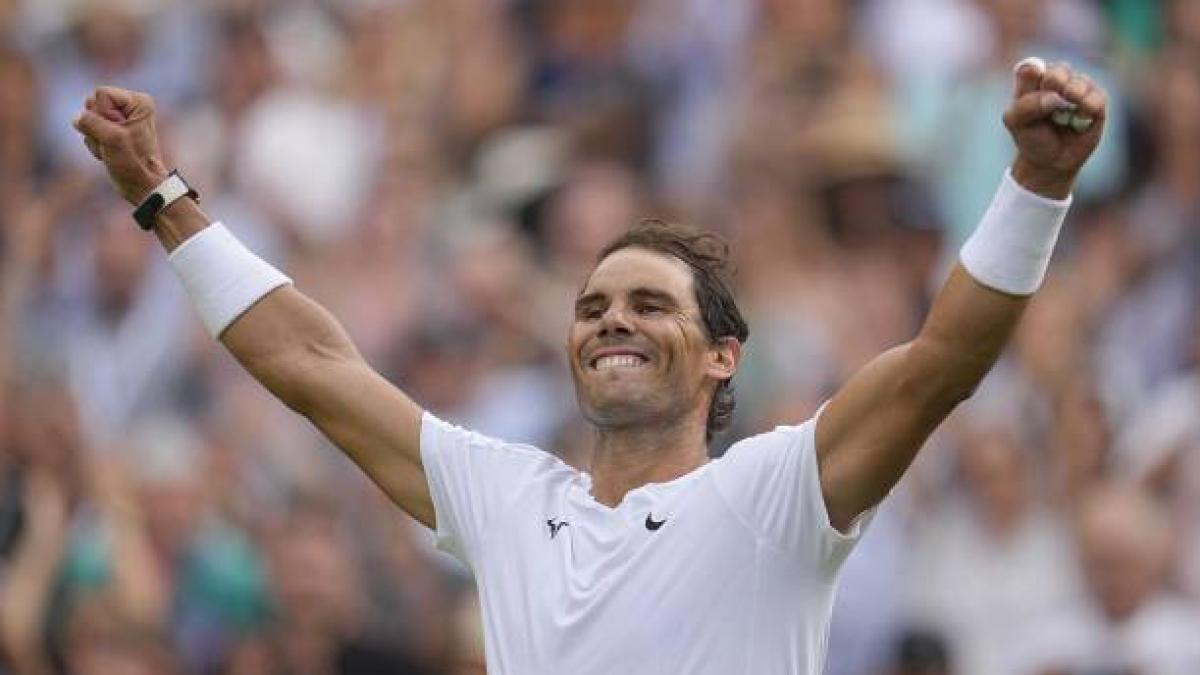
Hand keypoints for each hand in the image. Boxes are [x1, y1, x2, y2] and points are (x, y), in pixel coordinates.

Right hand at [71, 87, 168, 204]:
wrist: (141, 185)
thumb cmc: (133, 162)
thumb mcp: (112, 138)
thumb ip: (91, 121)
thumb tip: (78, 118)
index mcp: (138, 102)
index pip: (101, 94)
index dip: (103, 114)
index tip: (118, 132)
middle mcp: (129, 106)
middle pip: (92, 104)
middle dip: (96, 126)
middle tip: (113, 143)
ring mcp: (118, 118)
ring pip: (87, 118)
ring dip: (94, 137)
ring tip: (111, 149)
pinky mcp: (109, 130)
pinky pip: (87, 130)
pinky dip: (94, 144)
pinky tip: (108, 153)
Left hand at [1003, 59, 1107, 198]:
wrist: (1050, 162)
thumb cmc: (1031, 137)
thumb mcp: (1016, 123)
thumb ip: (1026, 106)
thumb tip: (1054, 96)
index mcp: (1032, 82)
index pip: (1031, 67)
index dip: (1033, 72)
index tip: (1034, 79)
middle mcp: (1056, 81)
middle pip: (1060, 69)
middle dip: (1056, 81)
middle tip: (1054, 99)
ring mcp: (1078, 90)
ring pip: (1081, 81)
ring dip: (1074, 94)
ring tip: (1066, 113)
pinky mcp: (1096, 103)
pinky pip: (1098, 97)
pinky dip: (1089, 106)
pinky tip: (1081, 118)